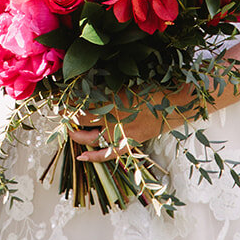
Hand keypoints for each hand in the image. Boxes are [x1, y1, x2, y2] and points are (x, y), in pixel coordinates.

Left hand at [70, 88, 192, 161]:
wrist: (178, 102)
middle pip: (81, 118)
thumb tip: (89, 85)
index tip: (61, 98)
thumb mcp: (128, 81)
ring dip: (75, 134)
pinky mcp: (130, 143)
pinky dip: (94, 157)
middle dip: (68, 116)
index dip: (68, 101)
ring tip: (68, 129)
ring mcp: (121, 132)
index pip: (82, 101)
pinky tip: (81, 158)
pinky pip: (108, 154)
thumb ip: (108, 86)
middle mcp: (113, 117)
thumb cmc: (155, 86)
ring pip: (90, 137)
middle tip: (61, 112)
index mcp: (112, 98)